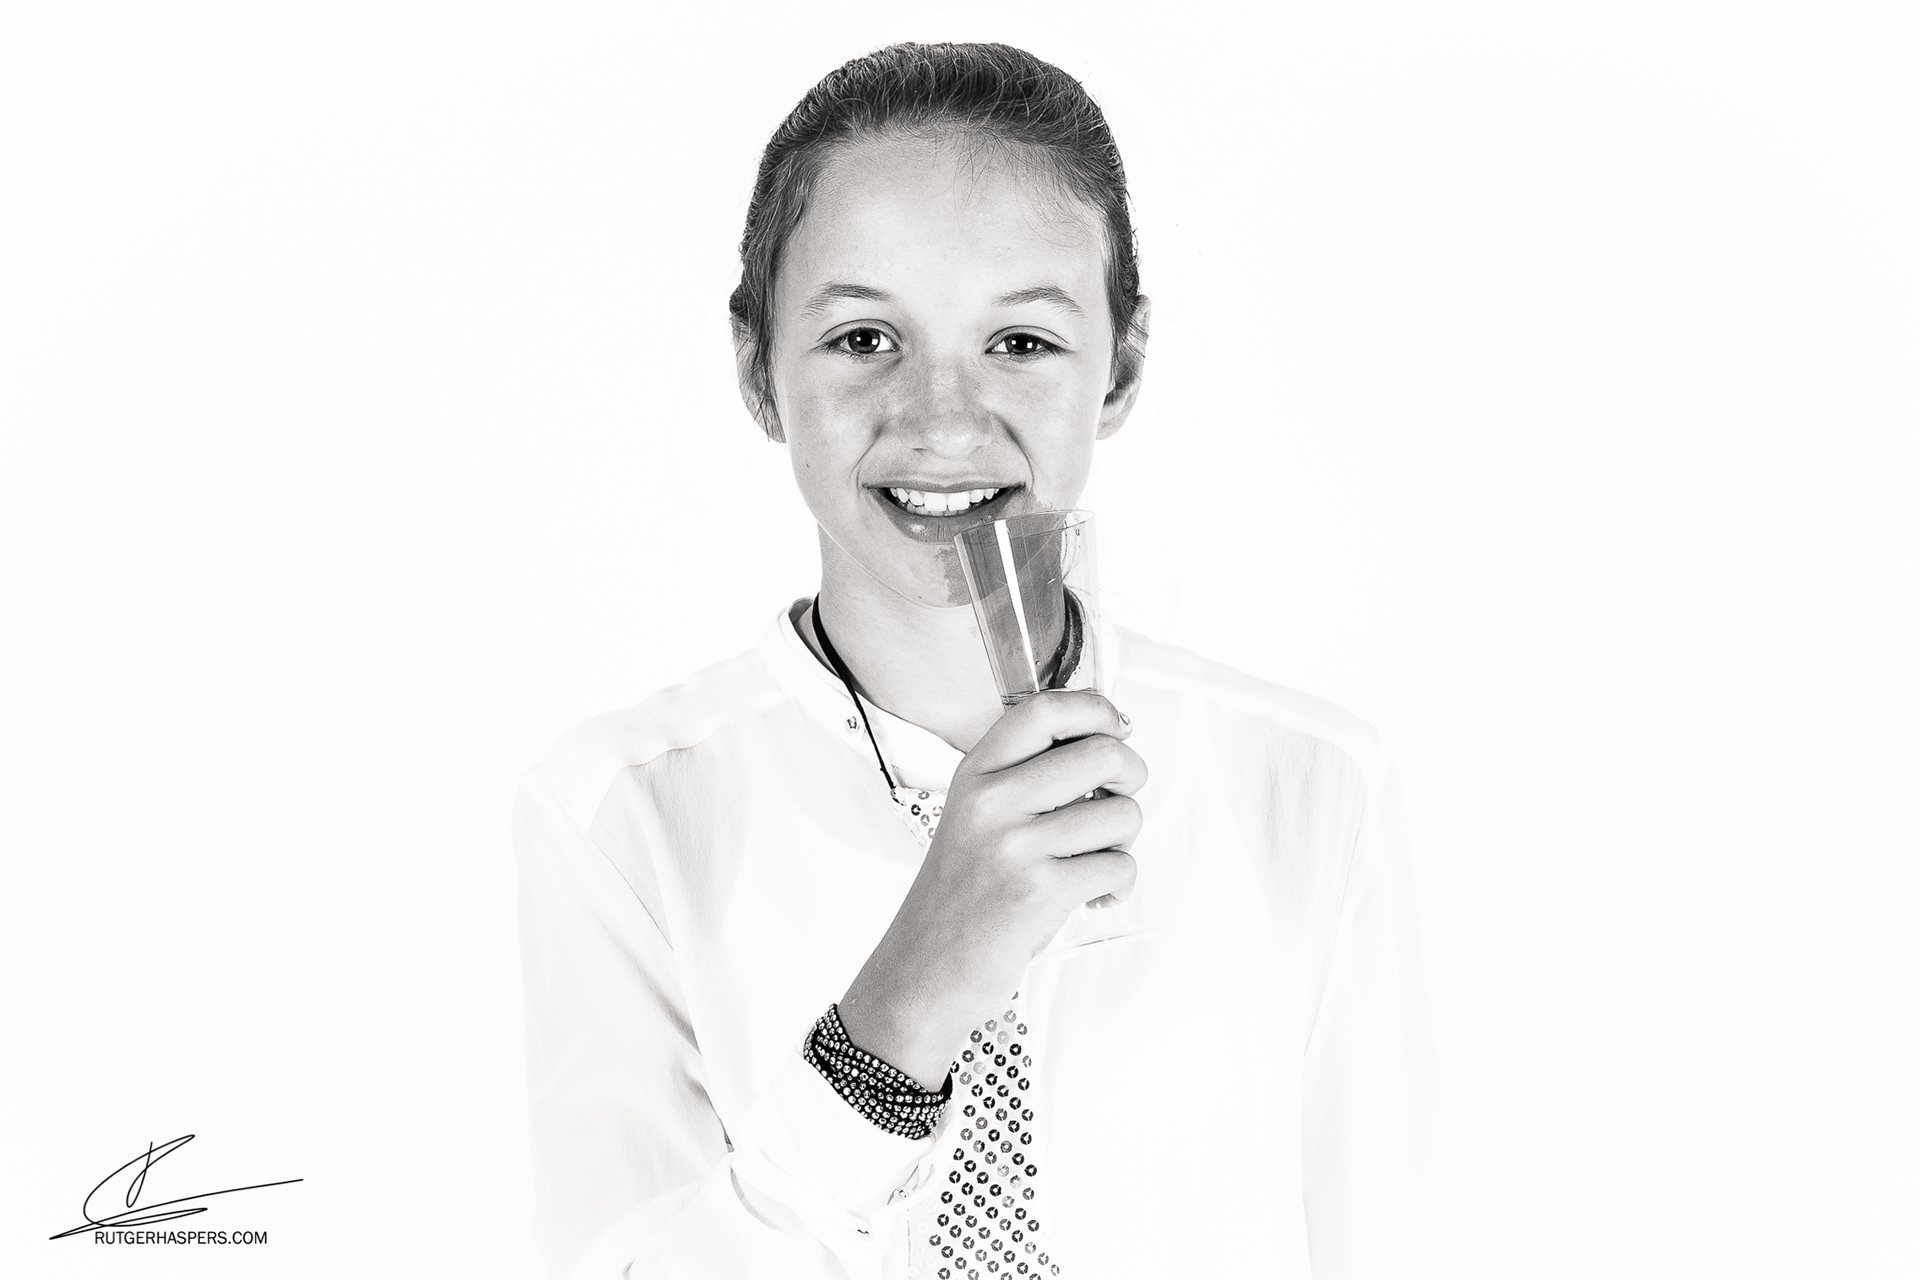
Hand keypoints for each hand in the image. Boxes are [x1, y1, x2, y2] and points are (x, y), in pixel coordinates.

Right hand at [837, 690, 1145, 1088]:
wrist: (924, 972)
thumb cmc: (960, 898)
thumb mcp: (974, 817)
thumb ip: (1025, 777)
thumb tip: (1108, 742)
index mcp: (975, 774)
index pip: (1046, 709)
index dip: (1097, 711)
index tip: (1118, 728)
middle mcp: (992, 801)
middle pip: (1103, 754)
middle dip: (1131, 776)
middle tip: (1118, 799)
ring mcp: (1016, 845)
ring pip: (1122, 814)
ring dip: (1123, 842)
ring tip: (1091, 862)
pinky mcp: (1041, 891)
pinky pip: (1121, 866)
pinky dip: (1118, 884)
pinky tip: (1090, 896)